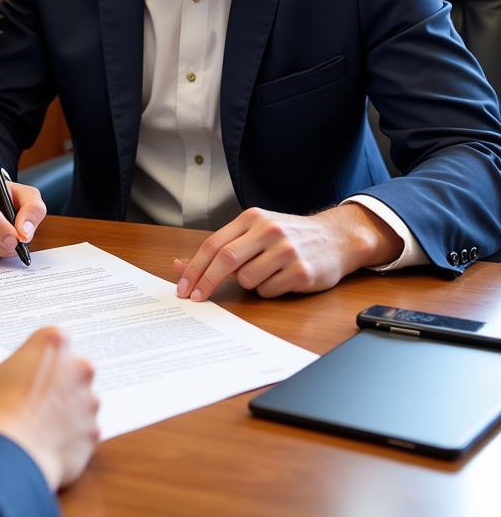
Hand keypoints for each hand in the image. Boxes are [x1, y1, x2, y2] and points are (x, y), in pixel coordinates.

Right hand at [0, 327, 98, 490]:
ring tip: (38, 423)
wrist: (9, 458)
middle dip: (56, 380)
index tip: (27, 368)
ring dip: (66, 409)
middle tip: (30, 397)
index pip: (52, 340)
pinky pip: (83, 430)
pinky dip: (70, 435)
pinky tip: (48, 442)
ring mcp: (90, 402)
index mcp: (52, 345)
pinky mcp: (93, 432)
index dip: (39, 355)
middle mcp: (79, 368)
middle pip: (71, 368)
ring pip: (81, 400)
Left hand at [173, 204, 404, 300]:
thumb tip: (179, 265)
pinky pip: (269, 291)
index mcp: (252, 218)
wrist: (336, 238)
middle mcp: (268, 231)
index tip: (182, 286)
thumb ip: (223, 246)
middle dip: (206, 282)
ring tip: (266, 272)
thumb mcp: (256, 231)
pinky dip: (268, 290)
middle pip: (225, 260)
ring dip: (249, 284)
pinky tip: (282, 277)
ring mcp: (287, 251)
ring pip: (248, 280)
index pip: (214, 244)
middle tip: (195, 298)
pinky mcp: (302, 271)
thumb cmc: (289, 237)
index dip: (194, 268)